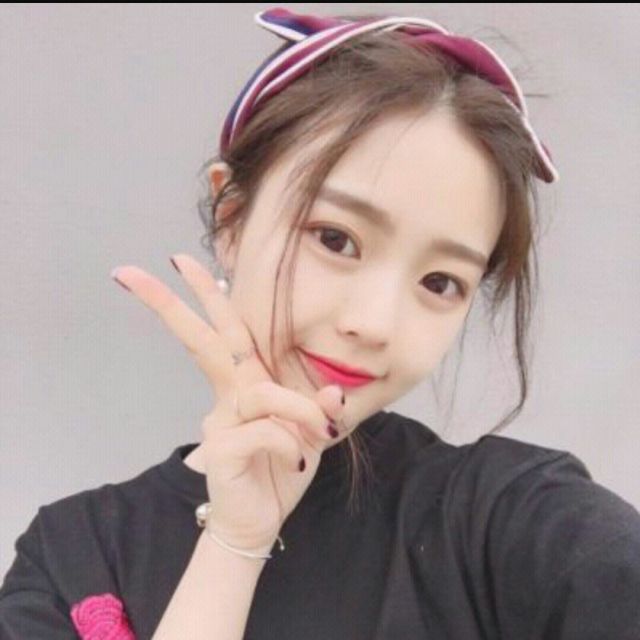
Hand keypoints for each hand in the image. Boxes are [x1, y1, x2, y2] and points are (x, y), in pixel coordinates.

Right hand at [110, 253, 344, 553]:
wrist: (261, 523)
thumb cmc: (281, 472)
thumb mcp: (310, 435)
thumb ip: (320, 410)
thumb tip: (333, 392)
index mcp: (247, 385)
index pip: (226, 333)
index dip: (210, 298)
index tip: (186, 263)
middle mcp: (228, 398)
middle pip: (203, 342)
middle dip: (171, 305)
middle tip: (136, 271)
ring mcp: (220, 423)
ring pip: (259, 392)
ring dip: (298, 409)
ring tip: (318, 434)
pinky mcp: (222, 450)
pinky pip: (264, 431)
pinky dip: (289, 443)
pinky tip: (296, 462)